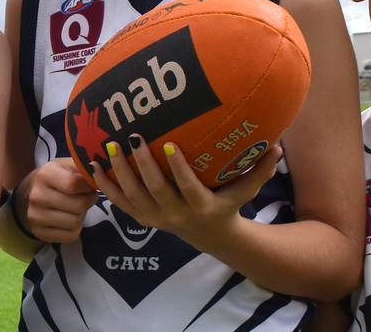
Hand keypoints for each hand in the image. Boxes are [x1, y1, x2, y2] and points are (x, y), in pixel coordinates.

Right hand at [17, 158, 99, 242]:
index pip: (74, 184)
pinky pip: (71, 236)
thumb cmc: (55, 177)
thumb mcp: (66, 165)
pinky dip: (75, 228)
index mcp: (45, 175)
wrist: (29, 192)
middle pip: (79, 205)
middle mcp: (37, 196)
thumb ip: (83, 168)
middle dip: (88, 201)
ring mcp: (36, 217)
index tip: (89, 185)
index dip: (88, 186)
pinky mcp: (39, 233)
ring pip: (76, 222)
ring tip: (76, 206)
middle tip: (85, 196)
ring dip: (82, 215)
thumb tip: (101, 173)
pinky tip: (69, 218)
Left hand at [91, 135, 281, 248]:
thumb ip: (260, 170)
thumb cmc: (227, 203)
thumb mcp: (245, 190)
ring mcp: (156, 218)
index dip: (178, 168)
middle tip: (131, 137)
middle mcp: (176, 215)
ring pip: (132, 196)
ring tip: (108, 147)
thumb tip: (277, 144)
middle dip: (142, 164)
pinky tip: (92, 165)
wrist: (208, 235)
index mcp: (201, 206)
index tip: (169, 144)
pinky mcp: (141, 218)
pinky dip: (104, 185)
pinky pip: (118, 203)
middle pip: (155, 190)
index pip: (188, 187)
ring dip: (118, 172)